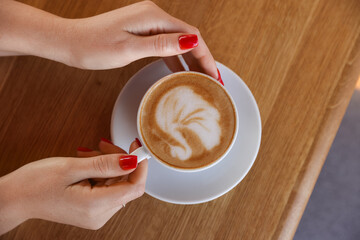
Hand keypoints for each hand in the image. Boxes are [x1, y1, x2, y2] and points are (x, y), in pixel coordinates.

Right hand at [0, 139, 147, 233]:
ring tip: (87, 154)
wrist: (14, 198)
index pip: (134, 187)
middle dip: (118, 160)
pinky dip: (100, 172)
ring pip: (116, 183)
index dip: (140, 165)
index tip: (136, 147)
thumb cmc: (35, 183)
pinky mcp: (92, 210)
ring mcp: (96, 214)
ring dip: (107, 164)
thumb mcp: (71, 167)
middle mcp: (99, 215)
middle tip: (103, 144)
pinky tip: (86, 164)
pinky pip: (106, 187)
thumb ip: (105, 165)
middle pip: (126, 183)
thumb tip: (132, 160)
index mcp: (95, 206)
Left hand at [64, 1, 217, 77]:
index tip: (214, 75)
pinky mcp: (141, 30)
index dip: (205, 56)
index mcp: (153, 17)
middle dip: (201, 59)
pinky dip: (175, 58)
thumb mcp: (130, 48)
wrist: (70, 42)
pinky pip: (165, 44)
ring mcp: (147, 23)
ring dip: (190, 59)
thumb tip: (191, 41)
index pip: (190, 35)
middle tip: (212, 81)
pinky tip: (180, 71)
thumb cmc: (94, 46)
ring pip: (177, 41)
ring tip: (200, 79)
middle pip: (187, 37)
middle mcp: (153, 16)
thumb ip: (161, 45)